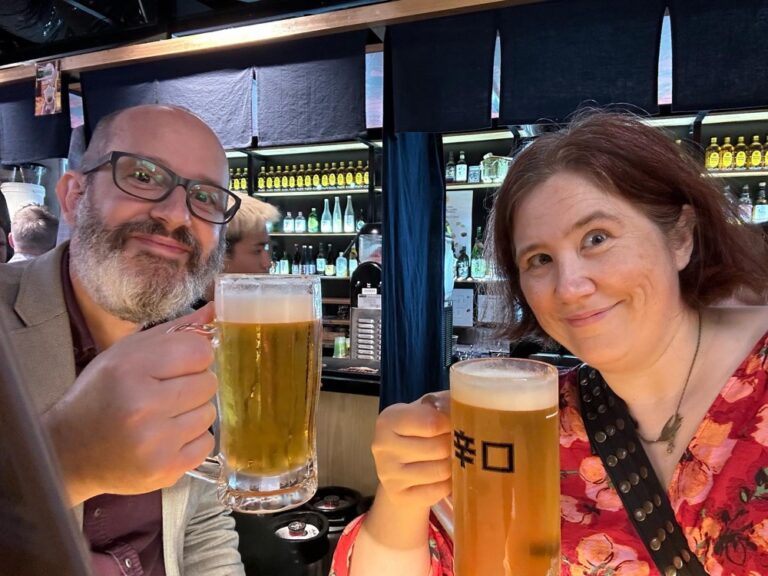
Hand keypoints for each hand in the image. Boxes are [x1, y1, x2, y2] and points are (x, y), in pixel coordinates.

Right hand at [43, 304, 217, 504]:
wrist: (68, 452)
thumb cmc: (101, 395)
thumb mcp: (127, 353)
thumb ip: (175, 332)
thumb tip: (216, 310)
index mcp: (131, 369)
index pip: (200, 351)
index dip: (193, 357)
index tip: (178, 365)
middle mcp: (143, 405)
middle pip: (209, 383)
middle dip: (193, 384)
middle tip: (167, 392)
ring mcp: (155, 442)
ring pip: (209, 413)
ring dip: (193, 412)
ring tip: (163, 416)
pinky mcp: (165, 469)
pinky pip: (207, 444)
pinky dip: (192, 439)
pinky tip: (166, 437)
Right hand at [371, 391, 451, 512]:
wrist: (399, 464)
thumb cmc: (419, 430)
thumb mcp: (428, 409)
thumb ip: (445, 404)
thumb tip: (467, 409)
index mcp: (388, 419)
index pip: (431, 423)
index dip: (451, 424)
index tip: (457, 424)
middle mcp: (382, 446)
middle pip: (438, 448)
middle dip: (456, 446)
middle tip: (459, 444)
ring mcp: (387, 474)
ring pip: (440, 471)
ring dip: (454, 465)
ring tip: (454, 459)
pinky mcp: (398, 496)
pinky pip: (438, 491)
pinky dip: (448, 485)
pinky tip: (445, 477)